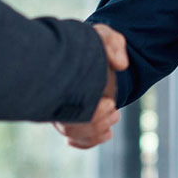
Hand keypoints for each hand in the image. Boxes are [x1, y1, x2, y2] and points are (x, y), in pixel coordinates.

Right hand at [53, 24, 129, 148]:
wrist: (84, 48)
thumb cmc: (92, 43)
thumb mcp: (104, 37)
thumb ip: (114, 45)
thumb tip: (122, 65)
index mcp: (60, 79)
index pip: (67, 108)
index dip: (92, 114)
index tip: (110, 103)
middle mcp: (55, 98)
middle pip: (69, 126)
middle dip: (96, 124)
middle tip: (114, 110)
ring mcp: (59, 108)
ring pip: (71, 132)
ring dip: (96, 132)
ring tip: (115, 116)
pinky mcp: (66, 116)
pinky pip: (73, 137)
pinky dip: (89, 140)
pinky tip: (107, 133)